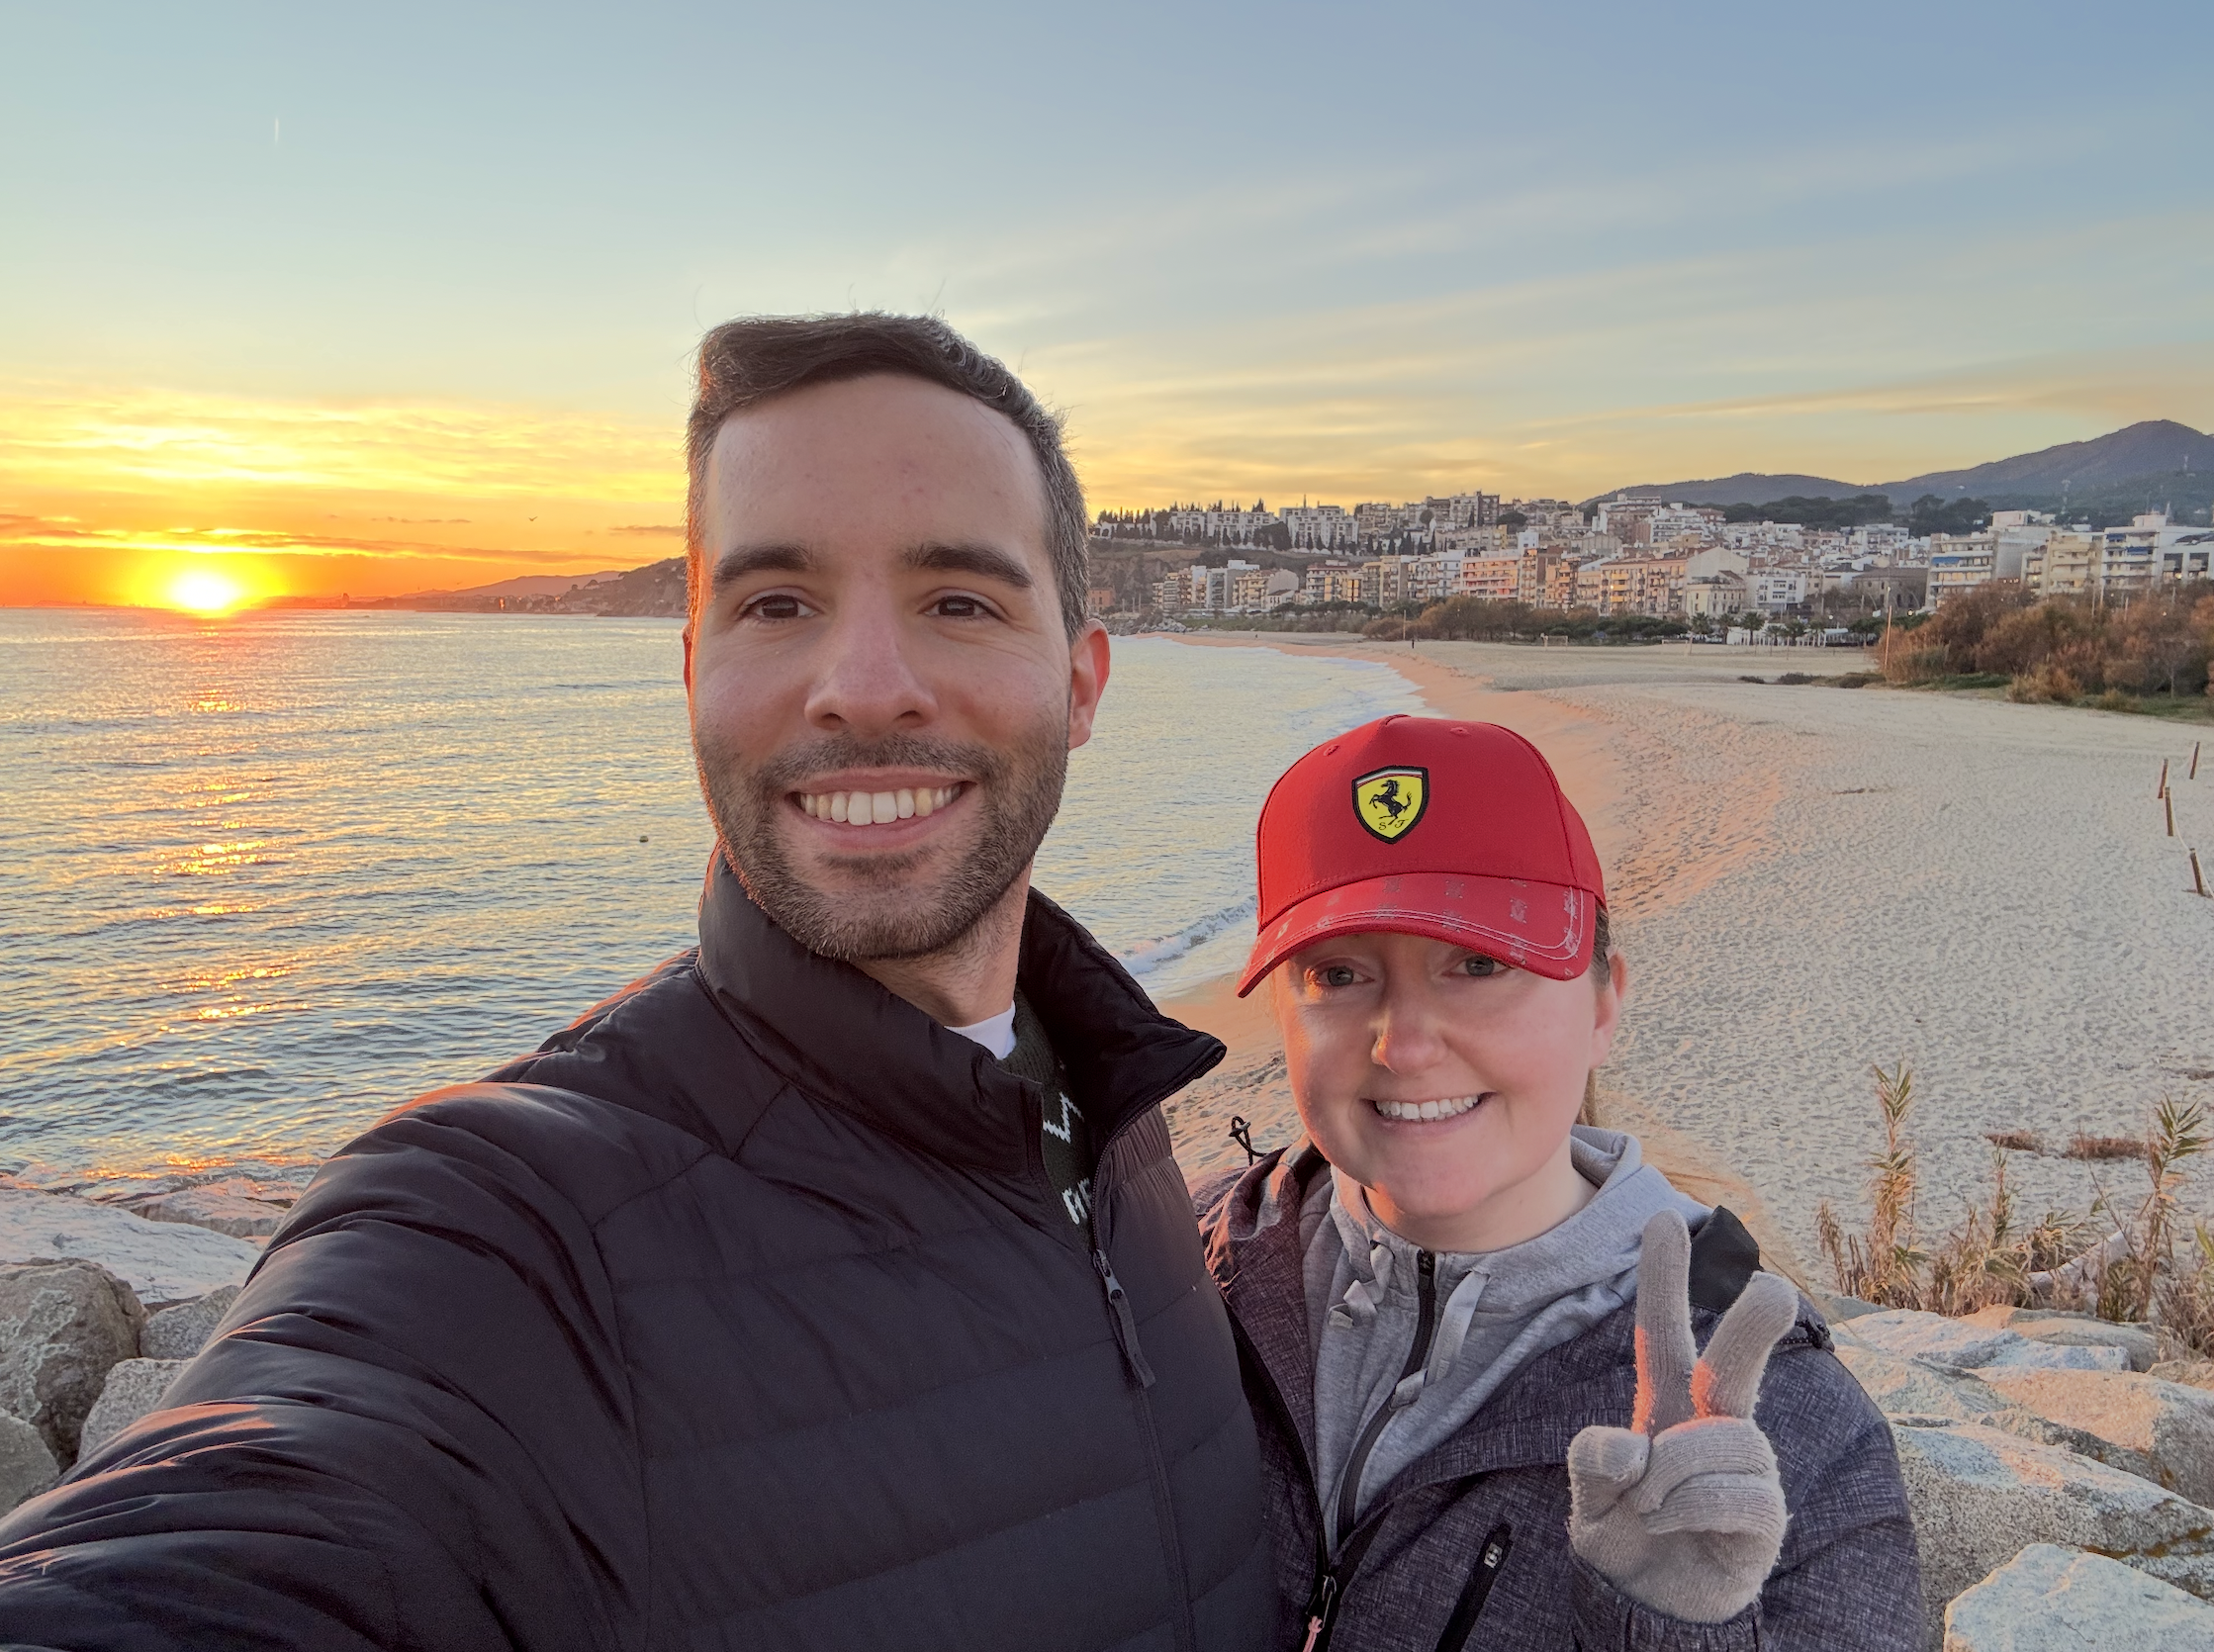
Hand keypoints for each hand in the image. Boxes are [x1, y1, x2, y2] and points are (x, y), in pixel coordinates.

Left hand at [1566, 1209, 1797, 1624]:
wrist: (1648, 1606)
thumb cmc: (1625, 1531)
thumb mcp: (1589, 1492)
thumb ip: (1594, 1461)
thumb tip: (1636, 1448)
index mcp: (1668, 1403)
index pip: (1663, 1333)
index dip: (1663, 1279)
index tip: (1662, 1218)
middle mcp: (1716, 1423)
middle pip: (1736, 1362)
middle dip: (1753, 1323)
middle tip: (1774, 1288)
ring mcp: (1747, 1466)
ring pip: (1718, 1441)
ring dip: (1670, 1475)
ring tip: (1649, 1508)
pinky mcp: (1765, 1514)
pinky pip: (1731, 1493)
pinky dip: (1686, 1509)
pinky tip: (1672, 1526)